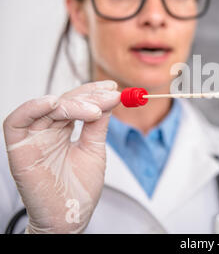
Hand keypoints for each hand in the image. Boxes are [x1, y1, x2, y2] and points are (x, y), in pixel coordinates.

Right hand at [2, 81, 120, 233]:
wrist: (70, 217)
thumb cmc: (80, 189)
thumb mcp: (94, 149)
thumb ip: (97, 124)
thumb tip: (109, 98)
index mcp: (62, 130)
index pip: (75, 102)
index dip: (93, 92)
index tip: (114, 88)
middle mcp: (46, 131)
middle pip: (64, 102)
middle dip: (88, 96)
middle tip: (110, 96)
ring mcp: (32, 138)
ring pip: (46, 107)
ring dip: (71, 103)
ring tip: (94, 109)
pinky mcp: (19, 148)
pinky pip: (16, 121)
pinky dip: (33, 108)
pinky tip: (54, 104)